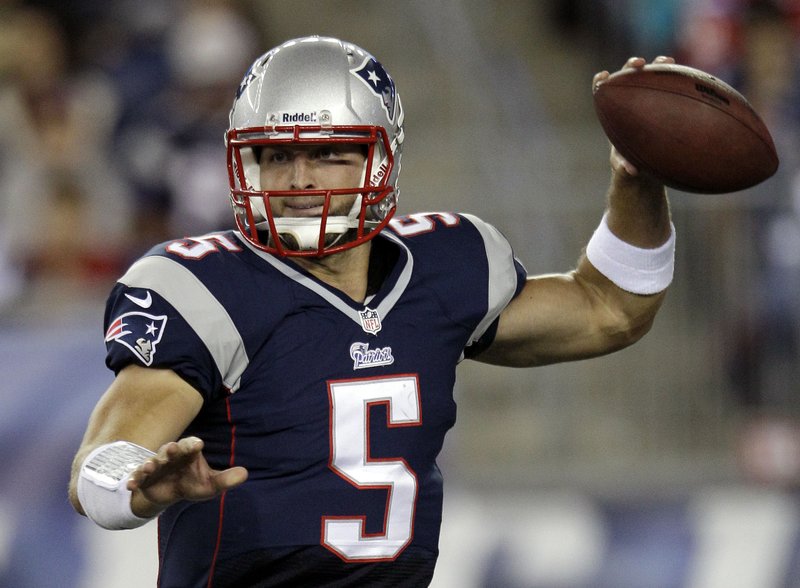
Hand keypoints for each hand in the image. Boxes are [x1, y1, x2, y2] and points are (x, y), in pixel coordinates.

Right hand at [127, 436, 247, 516]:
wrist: (169, 494)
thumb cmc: (192, 483)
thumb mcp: (210, 485)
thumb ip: (226, 479)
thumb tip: (245, 474)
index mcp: (187, 452)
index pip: (190, 444)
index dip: (193, 444)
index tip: (199, 444)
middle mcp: (170, 456)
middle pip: (170, 450)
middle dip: (170, 449)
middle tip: (171, 448)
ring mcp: (155, 466)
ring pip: (152, 462)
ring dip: (150, 464)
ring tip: (150, 467)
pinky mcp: (143, 479)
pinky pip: (137, 478)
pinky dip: (133, 480)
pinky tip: (130, 485)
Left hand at [593, 56, 675, 176]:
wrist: (646, 176)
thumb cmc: (630, 172)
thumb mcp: (625, 172)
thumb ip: (624, 169)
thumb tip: (630, 169)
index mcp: (614, 116)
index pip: (603, 93)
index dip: (601, 82)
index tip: (604, 77)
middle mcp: (630, 105)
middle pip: (627, 79)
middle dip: (632, 67)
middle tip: (639, 64)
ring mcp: (650, 104)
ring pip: (652, 79)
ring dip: (658, 67)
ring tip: (667, 62)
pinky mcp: (667, 107)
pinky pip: (673, 91)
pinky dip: (679, 83)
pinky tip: (691, 80)